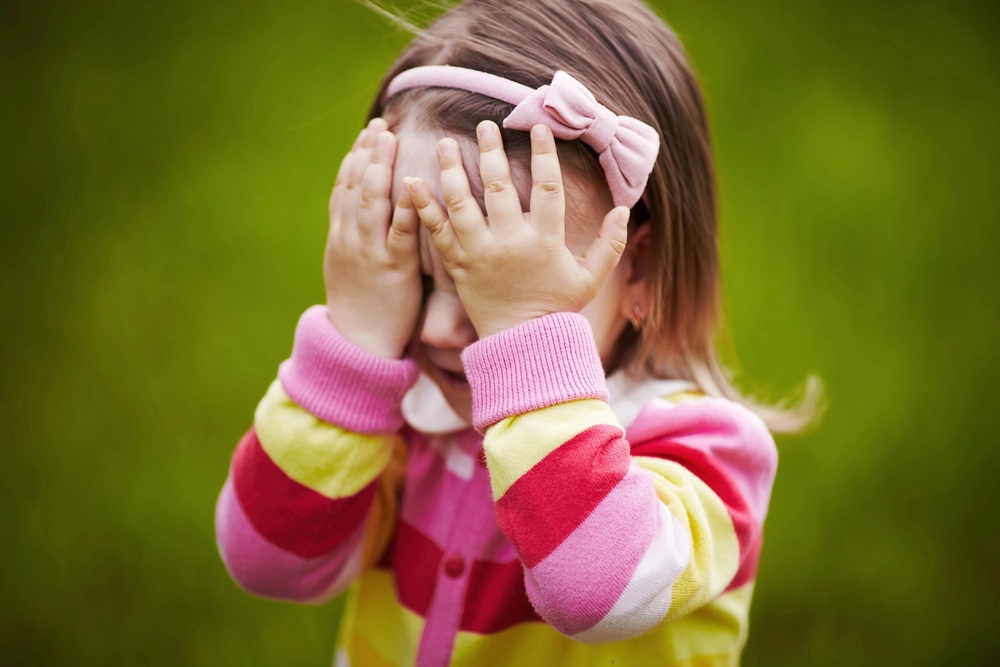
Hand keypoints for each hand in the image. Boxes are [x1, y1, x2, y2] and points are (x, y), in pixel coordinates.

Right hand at [324, 118, 421, 358]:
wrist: (358, 344)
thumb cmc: (362, 304)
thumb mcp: (350, 266)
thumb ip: (358, 237)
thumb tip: (368, 213)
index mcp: (340, 237)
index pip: (344, 188)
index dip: (355, 157)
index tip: (368, 132)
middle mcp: (350, 239)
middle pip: (355, 186)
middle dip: (368, 152)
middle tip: (382, 125)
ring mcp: (369, 252)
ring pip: (371, 201)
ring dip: (380, 167)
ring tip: (390, 140)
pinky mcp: (392, 269)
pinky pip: (400, 232)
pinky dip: (407, 206)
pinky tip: (416, 185)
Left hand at [405, 121, 629, 337]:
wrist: (521, 344)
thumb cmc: (557, 309)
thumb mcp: (591, 279)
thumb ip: (609, 244)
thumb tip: (624, 209)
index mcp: (545, 242)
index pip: (548, 188)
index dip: (545, 155)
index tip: (539, 128)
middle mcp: (510, 242)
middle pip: (499, 186)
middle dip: (491, 151)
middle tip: (485, 125)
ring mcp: (480, 253)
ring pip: (462, 202)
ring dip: (452, 169)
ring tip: (444, 143)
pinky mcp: (458, 265)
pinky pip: (437, 232)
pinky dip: (422, 207)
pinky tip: (411, 183)